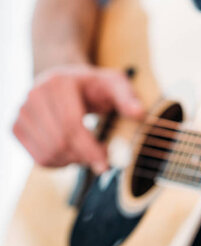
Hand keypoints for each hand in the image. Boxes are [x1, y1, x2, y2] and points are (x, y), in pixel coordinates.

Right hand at [13, 64, 143, 173]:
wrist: (64, 81)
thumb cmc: (93, 85)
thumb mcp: (114, 83)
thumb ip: (127, 97)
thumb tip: (139, 113)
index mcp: (57, 83)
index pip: (71, 125)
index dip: (89, 149)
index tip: (106, 164)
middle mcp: (34, 96)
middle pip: (59, 142)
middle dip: (84, 158)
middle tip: (103, 162)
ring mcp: (21, 112)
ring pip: (48, 153)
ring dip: (73, 162)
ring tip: (89, 153)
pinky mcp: (16, 128)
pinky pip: (39, 158)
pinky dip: (60, 163)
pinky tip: (74, 153)